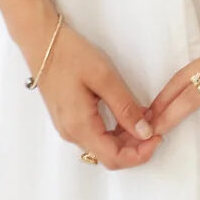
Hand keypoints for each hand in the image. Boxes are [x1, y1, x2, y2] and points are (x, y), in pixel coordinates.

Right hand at [30, 21, 163, 170]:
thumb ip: (125, 108)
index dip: (140, 154)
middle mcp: (72, 133)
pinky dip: (115, 131)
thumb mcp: (104, 78)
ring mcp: (68, 127)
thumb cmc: (70, 55)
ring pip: (103, 147)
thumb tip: (144, 133)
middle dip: (136, 146)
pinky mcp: (69, 119)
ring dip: (127, 138)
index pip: (114, 158)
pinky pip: (96, 135)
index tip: (157, 137)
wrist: (42, 41)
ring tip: (144, 117)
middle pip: (109, 156)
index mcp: (80, 126)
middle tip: (154, 124)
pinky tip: (127, 114)